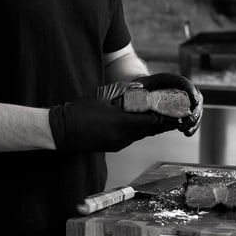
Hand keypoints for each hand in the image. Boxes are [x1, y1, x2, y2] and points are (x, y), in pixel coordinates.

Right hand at [49, 97, 176, 152]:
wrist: (63, 131)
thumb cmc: (79, 112)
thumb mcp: (102, 96)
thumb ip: (123, 93)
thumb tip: (139, 89)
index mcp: (121, 123)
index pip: (151, 122)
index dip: (163, 116)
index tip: (172, 110)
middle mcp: (123, 137)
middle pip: (150, 130)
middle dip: (161, 122)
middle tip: (172, 114)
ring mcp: (118, 143)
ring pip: (141, 135)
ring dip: (150, 126)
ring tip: (159, 116)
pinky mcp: (113, 146)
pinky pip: (132, 138)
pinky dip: (138, 130)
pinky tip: (139, 122)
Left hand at [133, 73, 202, 136]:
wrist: (138, 94)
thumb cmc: (139, 89)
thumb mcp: (138, 87)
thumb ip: (140, 93)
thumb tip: (144, 103)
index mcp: (170, 80)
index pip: (184, 83)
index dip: (191, 91)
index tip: (194, 101)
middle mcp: (180, 90)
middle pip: (196, 98)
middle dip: (196, 111)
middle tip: (189, 121)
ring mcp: (183, 101)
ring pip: (195, 110)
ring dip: (194, 121)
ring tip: (187, 131)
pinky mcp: (181, 112)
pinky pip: (190, 118)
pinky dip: (190, 126)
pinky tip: (186, 132)